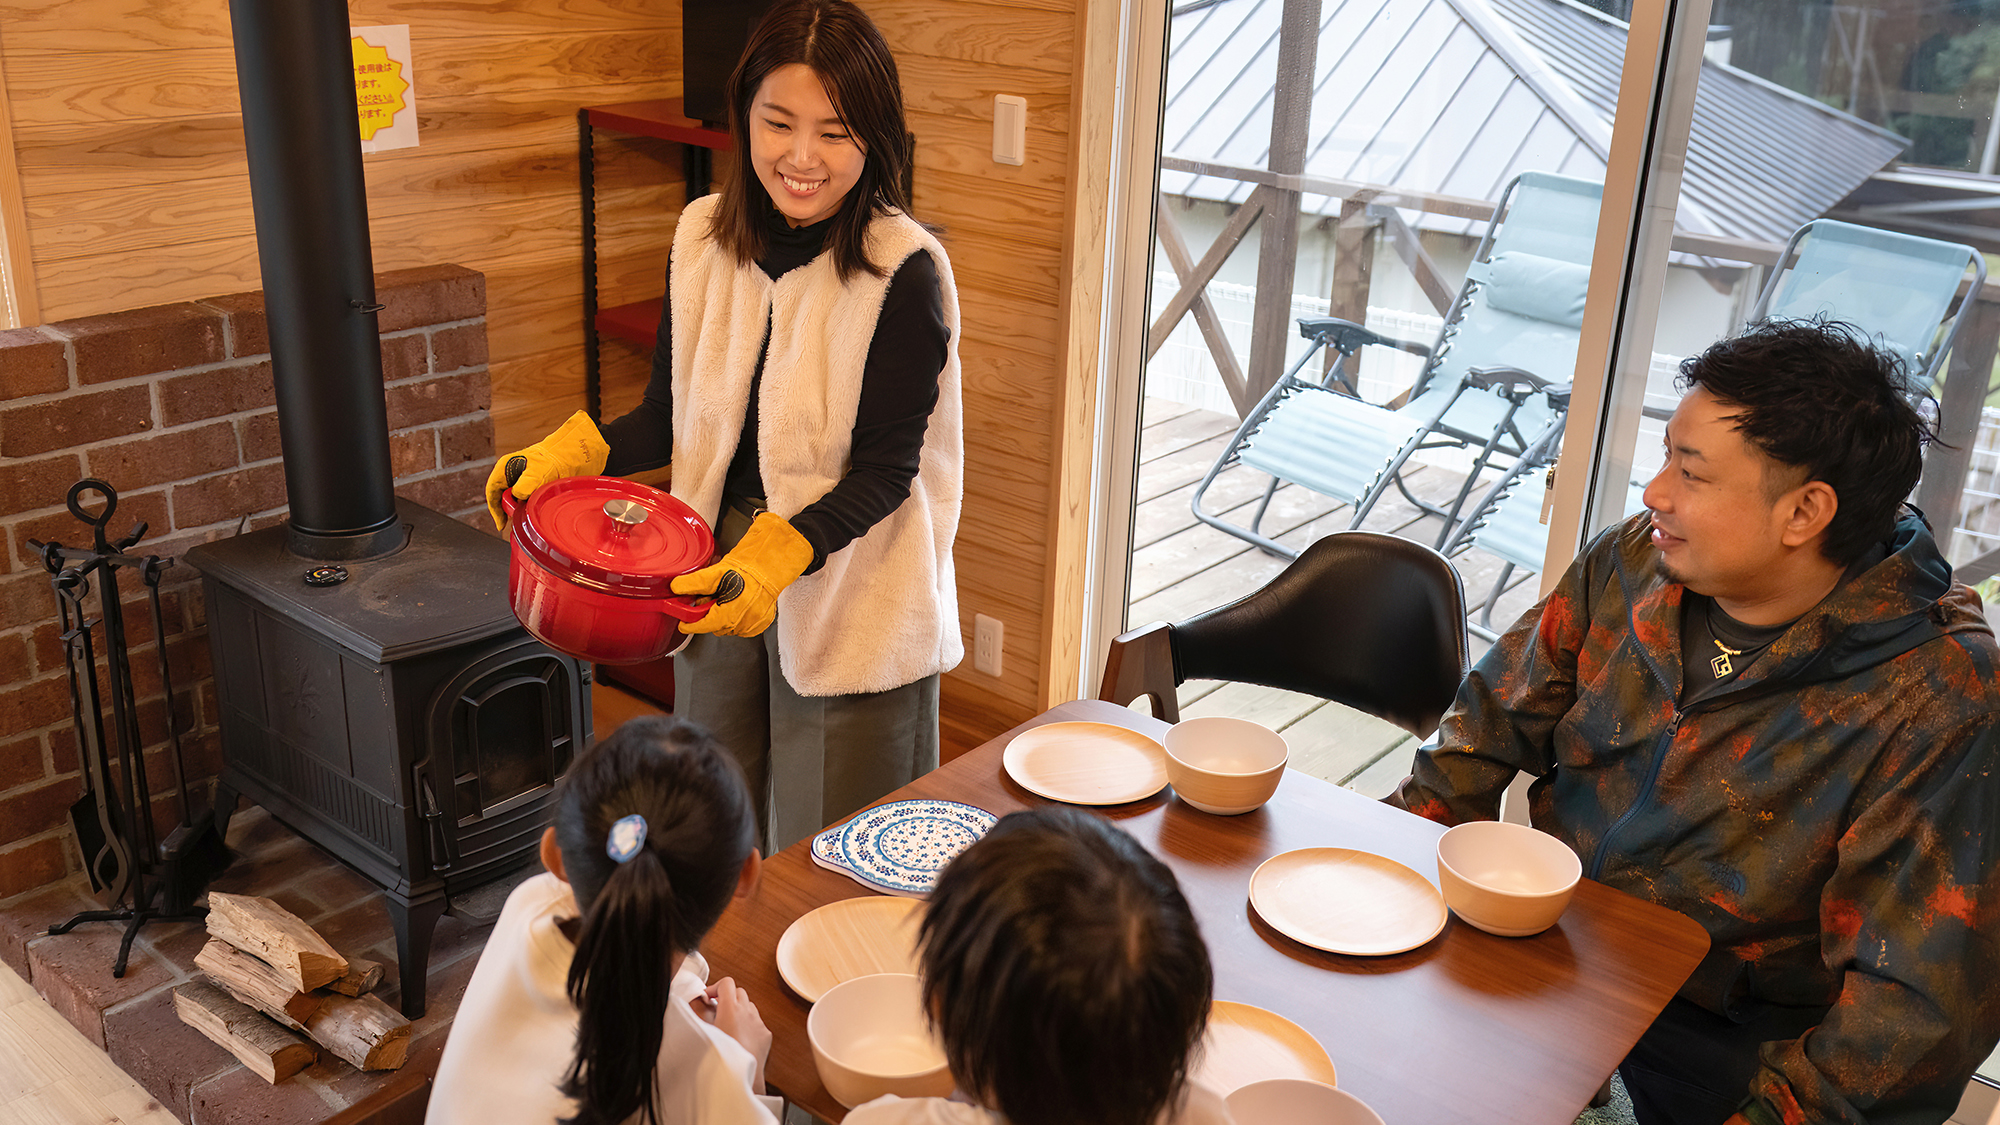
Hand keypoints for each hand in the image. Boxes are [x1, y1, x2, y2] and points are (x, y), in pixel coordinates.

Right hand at [484, 410, 608, 530]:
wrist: (576, 454)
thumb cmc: (556, 458)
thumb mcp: (537, 473)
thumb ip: (524, 486)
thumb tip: (517, 497)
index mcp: (506, 467)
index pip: (492, 491)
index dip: (495, 509)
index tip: (501, 523)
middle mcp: (513, 474)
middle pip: (503, 498)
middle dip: (508, 510)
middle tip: (517, 520)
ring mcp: (524, 480)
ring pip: (516, 501)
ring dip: (521, 510)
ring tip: (528, 516)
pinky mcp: (536, 486)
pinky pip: (528, 501)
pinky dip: (530, 508)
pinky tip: (537, 512)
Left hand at [671, 511, 812, 636]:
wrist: (771, 566)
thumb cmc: (747, 568)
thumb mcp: (716, 572)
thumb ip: (695, 583)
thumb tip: (676, 588)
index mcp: (731, 612)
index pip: (703, 626)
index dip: (690, 624)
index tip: (683, 623)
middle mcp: (743, 623)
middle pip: (715, 627)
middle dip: (709, 615)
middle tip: (712, 597)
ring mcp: (753, 625)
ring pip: (727, 628)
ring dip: (723, 617)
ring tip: (728, 598)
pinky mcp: (761, 624)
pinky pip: (741, 628)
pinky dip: (736, 619)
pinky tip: (739, 604)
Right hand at [699, 977, 772, 1092]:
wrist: (740, 1076)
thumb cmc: (720, 1055)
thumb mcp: (703, 1030)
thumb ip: (698, 1010)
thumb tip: (696, 998)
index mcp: (731, 1008)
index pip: (727, 983)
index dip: (715, 988)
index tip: (707, 998)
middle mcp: (747, 1011)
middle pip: (739, 992)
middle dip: (726, 998)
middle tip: (715, 1010)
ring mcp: (758, 1022)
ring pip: (749, 1005)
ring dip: (738, 1010)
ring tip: (727, 1024)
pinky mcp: (765, 1034)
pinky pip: (756, 1021)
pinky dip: (748, 1023)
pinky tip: (739, 1037)